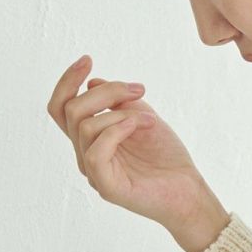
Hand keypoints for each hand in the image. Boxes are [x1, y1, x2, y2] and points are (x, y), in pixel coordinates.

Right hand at [46, 56, 223, 242]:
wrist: (189, 191)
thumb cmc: (167, 158)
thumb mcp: (142, 117)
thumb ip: (118, 101)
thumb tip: (91, 83)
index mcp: (91, 139)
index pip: (62, 107)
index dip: (67, 81)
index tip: (88, 60)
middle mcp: (86, 154)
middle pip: (72, 110)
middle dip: (104, 92)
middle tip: (138, 90)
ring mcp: (94, 172)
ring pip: (85, 126)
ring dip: (120, 112)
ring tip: (149, 119)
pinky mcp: (107, 186)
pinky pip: (96, 151)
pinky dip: (117, 129)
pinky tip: (140, 125)